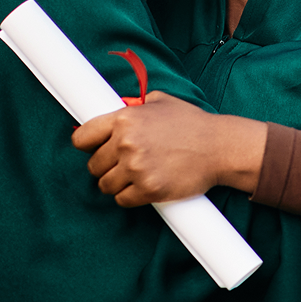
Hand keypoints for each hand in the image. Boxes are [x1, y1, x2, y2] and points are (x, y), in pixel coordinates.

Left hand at [71, 91, 266, 207]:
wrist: (219, 147)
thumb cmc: (191, 123)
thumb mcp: (160, 101)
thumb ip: (134, 106)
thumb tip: (115, 108)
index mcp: (124, 119)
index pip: (81, 137)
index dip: (85, 145)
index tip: (92, 149)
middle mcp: (126, 143)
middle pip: (93, 165)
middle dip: (105, 166)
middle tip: (121, 164)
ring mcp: (136, 168)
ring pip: (105, 185)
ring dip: (116, 183)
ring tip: (132, 177)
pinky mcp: (149, 189)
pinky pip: (122, 200)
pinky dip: (129, 197)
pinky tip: (141, 188)